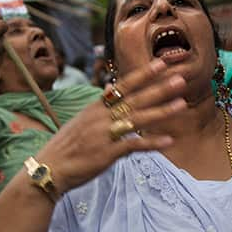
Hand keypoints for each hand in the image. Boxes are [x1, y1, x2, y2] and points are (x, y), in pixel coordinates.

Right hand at [35, 59, 187, 193]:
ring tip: (182, 104)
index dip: (143, 74)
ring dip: (161, 111)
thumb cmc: (67, 146)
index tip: (161, 63)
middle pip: (134, 99)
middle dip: (159, 88)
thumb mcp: (81, 120)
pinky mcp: (106, 154)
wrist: (49, 168)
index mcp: (96, 107)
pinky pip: (133, 146)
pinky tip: (169, 141)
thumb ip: (100, 105)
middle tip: (181, 78)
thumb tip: (110, 87)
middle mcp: (101, 117)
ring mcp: (104, 134)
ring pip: (137, 119)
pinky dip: (152, 143)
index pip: (123, 85)